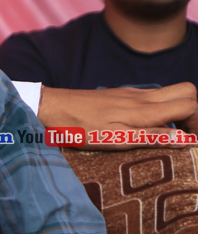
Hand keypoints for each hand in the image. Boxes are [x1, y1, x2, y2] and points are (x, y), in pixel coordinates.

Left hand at [38, 83, 197, 148]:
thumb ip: (150, 137)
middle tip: (185, 136)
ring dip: (176, 113)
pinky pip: (151, 99)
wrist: (50, 107)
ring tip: (165, 137)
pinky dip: (159, 111)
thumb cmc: (79, 127)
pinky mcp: (120, 96)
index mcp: (143, 109)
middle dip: (194, 113)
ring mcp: (131, 94)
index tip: (192, 141)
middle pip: (186, 92)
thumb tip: (184, 138)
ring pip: (169, 95)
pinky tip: (145, 129)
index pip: (190, 104)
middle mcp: (141, 97)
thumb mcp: (115, 139)